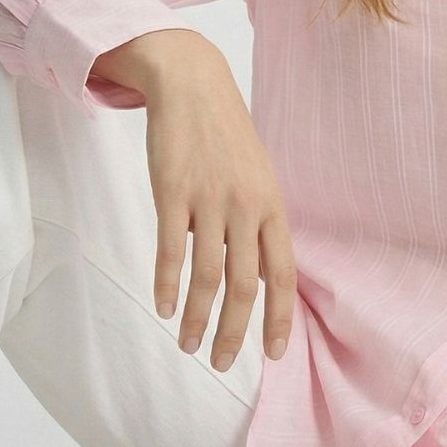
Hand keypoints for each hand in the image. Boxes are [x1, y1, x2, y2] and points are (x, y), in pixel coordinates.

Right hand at [142, 45, 297, 372]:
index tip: (272, 355)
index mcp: (272, 206)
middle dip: (234, 333)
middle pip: (245, 286)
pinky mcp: (172, 190)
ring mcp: (209, 199)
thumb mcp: (258, 178)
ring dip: (197, 318)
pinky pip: (170, 249)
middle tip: (222, 363)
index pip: (283, 275)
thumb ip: (260, 225)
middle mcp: (246, 207)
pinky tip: (163, 308)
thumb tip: (262, 278)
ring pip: (207, 275)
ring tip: (187, 344)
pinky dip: (166, 284)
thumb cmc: (226, 137)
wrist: (192, 84)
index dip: (278, 319)